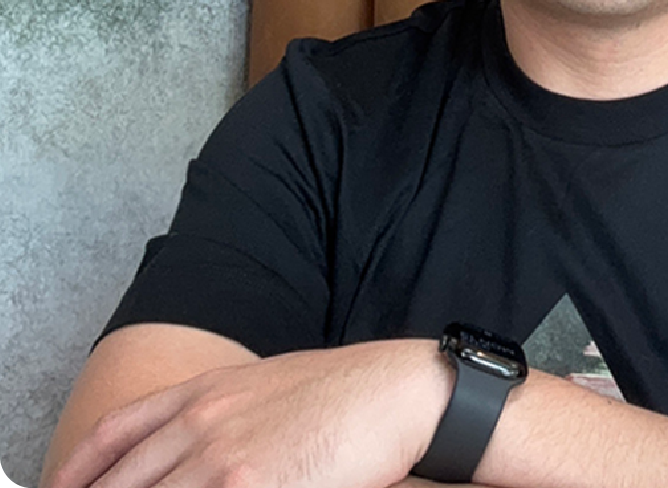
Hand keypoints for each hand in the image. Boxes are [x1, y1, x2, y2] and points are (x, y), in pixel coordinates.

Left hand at [45, 340, 451, 487]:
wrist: (392, 391)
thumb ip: (214, 417)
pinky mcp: (253, 487)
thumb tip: (185, 457)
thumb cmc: (338, 393)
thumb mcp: (263, 388)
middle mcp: (203, 420)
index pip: (115, 432)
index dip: (77, 470)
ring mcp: (223, 458)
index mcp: (204, 390)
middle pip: (123, 482)